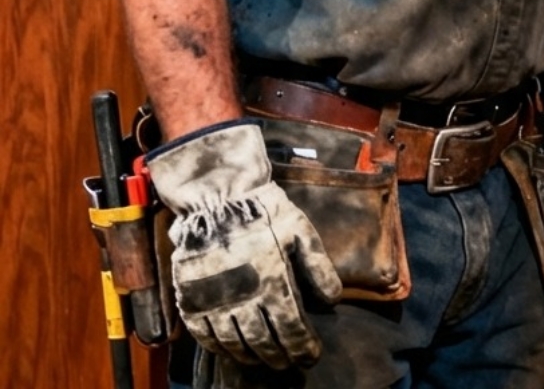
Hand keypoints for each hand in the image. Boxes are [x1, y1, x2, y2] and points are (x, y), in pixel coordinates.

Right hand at [147, 120, 341, 368]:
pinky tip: (231, 350)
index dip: (302, 346)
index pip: (291, 328)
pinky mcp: (192, 300)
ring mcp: (215, 302)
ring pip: (236, 344)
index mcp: (273, 282)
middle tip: (290, 364)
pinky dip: (221, 348)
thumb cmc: (264, 210)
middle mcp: (244, 299)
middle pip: (264, 342)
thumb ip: (318, 265)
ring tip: (265, 361)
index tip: (311, 355)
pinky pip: (206, 336)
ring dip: (252, 357)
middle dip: (280, 356)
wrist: (218, 197)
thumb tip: (333, 299)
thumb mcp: (300, 229)